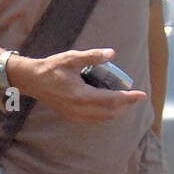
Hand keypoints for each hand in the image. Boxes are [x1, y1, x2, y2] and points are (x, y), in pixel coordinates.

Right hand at [21, 48, 146, 121]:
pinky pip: (92, 119)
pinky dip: (103, 115)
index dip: (129, 98)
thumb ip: (93, 56)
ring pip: (102, 118)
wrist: (32, 80)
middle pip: (110, 112)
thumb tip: (112, 53)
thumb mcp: (72, 58)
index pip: (112, 100)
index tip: (141, 95)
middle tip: (133, 97)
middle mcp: (79, 109)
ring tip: (122, 102)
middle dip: (124, 106)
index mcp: (82, 95)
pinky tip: (106, 107)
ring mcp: (74, 114)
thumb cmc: (51, 68)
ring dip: (115, 112)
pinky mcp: (70, 116)